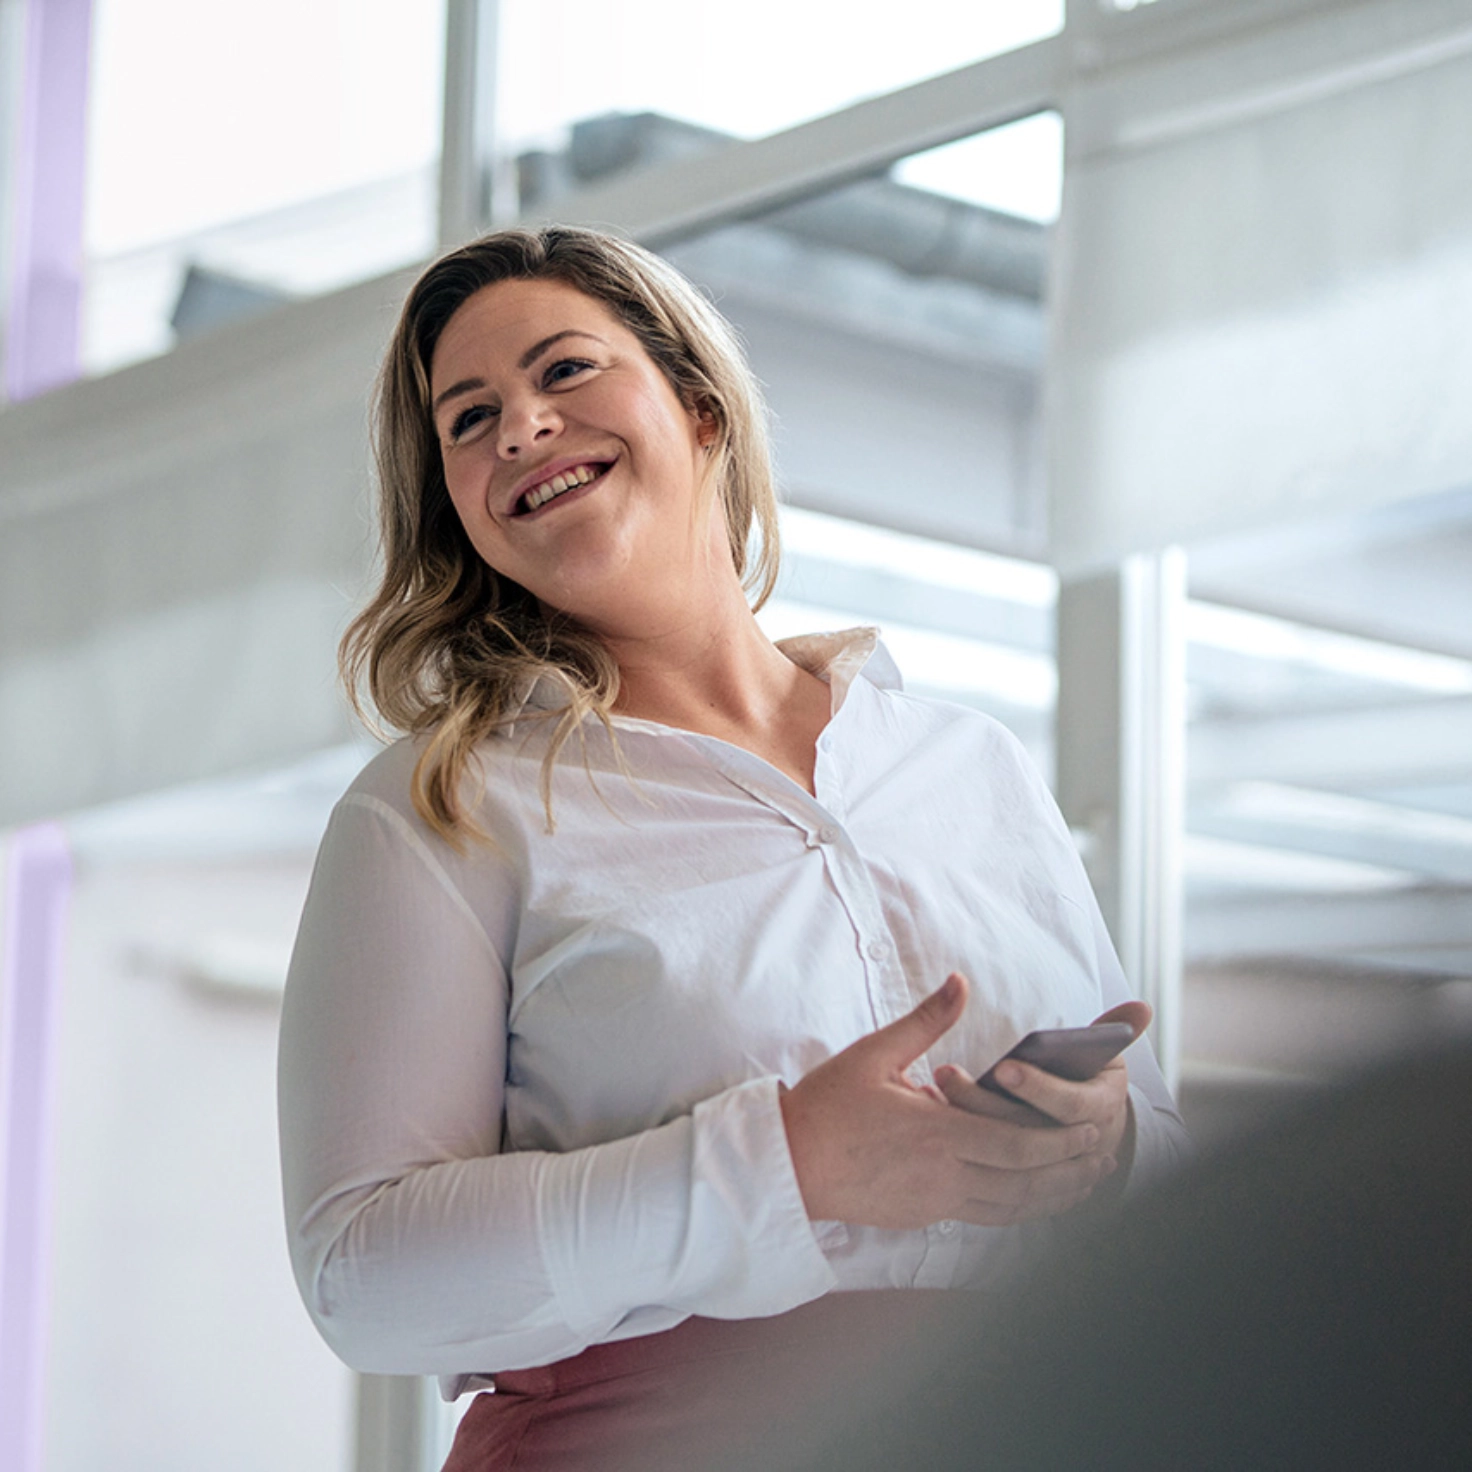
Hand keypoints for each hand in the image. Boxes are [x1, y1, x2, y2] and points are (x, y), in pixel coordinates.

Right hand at [779, 974, 1113, 1229]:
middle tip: (1103, 1155)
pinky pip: (984, 1220)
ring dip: (1053, 1198)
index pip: (1015, 1145)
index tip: (1091, 1129)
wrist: (789, 1163)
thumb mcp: (875, 1053)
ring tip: (1083, 1183)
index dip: (1059, 1142)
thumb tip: (960, 982)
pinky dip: (1019, 1212)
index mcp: (935, 1133)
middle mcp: (943, 1176)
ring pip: (1010, 1210)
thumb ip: (927, 1021)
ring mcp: (934, 1203)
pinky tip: (1033, 1200)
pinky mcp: (922, 1217)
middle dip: (1069, 1170)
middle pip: (1024, 1182)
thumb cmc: (826, 1106)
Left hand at [935, 1001, 1153, 1204]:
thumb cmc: (1091, 1082)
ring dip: (963, 1122)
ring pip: (999, 1153)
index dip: (1038, 1087)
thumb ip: (1115, 1029)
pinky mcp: (1016, 1178)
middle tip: (946, 1074)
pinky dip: (957, 1147)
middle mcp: (1074, 1144)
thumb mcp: (1107, 1056)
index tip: (1005, 1066)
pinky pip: (984, 1168)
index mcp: (1099, 1110)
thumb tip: (1142, 1005)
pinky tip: (929, 1120)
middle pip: (1025, 1130)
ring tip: (930, 1090)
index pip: (1069, 1104)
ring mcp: (1045, 1166)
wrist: (1092, 1139)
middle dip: (984, 1101)